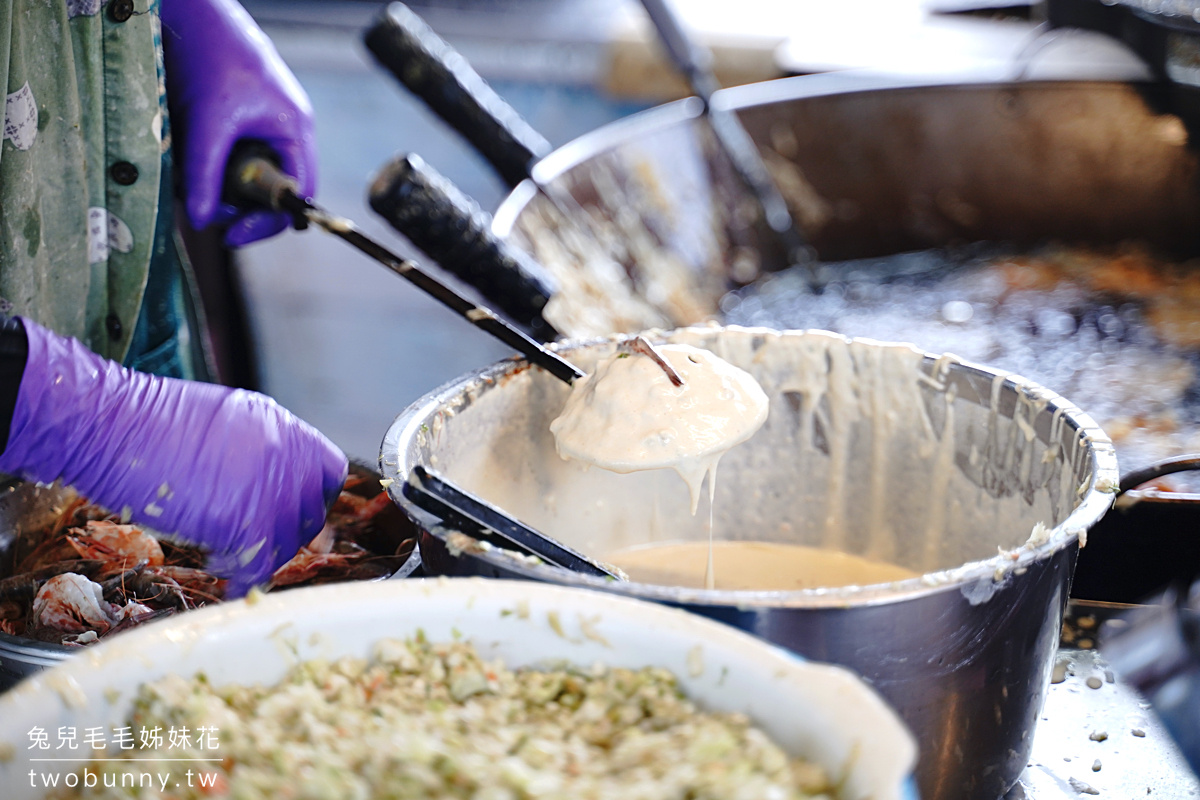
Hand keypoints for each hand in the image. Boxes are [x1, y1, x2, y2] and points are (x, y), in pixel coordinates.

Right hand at [0, 319, 347, 596]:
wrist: (108, 423)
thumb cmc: (147, 422)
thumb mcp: (223, 420)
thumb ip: (256, 448)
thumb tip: (267, 481)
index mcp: (283, 427)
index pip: (328, 472)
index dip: (311, 497)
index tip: (291, 512)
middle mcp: (287, 455)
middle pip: (311, 512)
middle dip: (283, 532)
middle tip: (251, 540)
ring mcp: (270, 488)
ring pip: (286, 543)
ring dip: (258, 555)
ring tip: (223, 556)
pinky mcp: (244, 521)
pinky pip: (259, 565)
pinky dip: (243, 578)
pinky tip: (223, 576)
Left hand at [162, 0, 316, 246]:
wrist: (189, 8)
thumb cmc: (211, 53)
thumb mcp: (207, 121)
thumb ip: (205, 174)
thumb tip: (201, 221)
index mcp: (294, 130)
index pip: (297, 194)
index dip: (268, 221)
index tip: (232, 236)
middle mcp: (283, 131)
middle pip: (270, 189)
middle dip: (236, 202)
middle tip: (202, 204)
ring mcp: (259, 125)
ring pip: (244, 175)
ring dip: (216, 182)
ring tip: (185, 171)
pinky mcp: (233, 119)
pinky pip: (226, 156)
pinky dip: (205, 162)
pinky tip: (183, 150)